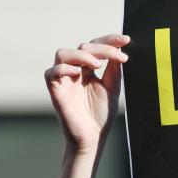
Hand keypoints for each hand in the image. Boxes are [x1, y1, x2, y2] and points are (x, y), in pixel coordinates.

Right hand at [43, 34, 129, 177]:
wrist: (94, 138)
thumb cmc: (101, 115)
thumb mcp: (112, 88)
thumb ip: (113, 69)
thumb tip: (119, 49)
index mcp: (88, 69)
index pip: (95, 46)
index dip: (109, 40)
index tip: (126, 39)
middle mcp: (74, 71)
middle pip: (82, 46)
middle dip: (101, 48)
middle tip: (117, 56)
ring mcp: (64, 80)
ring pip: (62, 53)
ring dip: (81, 55)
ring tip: (96, 65)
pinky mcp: (56, 91)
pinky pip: (51, 73)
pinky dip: (64, 69)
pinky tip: (79, 74)